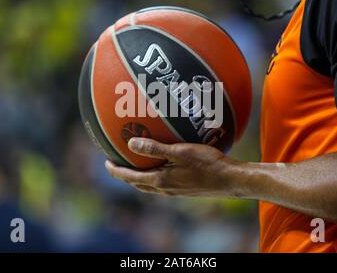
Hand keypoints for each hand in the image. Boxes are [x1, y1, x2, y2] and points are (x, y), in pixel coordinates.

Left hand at [105, 137, 239, 196]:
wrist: (230, 180)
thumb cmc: (207, 163)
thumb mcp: (180, 152)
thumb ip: (155, 148)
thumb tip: (131, 144)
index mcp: (160, 181)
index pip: (130, 178)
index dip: (116, 172)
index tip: (106, 164)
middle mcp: (165, 189)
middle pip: (138, 184)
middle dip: (125, 176)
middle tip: (117, 164)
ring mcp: (175, 192)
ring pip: (149, 186)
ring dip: (138, 177)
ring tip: (135, 165)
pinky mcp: (184, 190)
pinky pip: (161, 185)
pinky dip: (153, 176)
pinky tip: (161, 166)